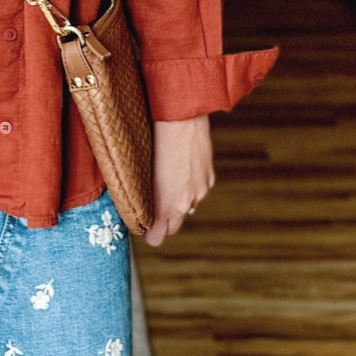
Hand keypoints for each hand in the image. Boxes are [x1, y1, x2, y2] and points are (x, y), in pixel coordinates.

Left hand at [145, 115, 214, 246]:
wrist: (183, 122)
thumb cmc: (157, 145)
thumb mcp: (146, 176)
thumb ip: (148, 201)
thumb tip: (147, 219)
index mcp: (169, 205)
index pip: (160, 233)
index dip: (153, 233)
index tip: (147, 231)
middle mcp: (187, 202)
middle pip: (175, 225)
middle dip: (165, 223)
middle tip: (153, 213)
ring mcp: (201, 190)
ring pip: (187, 207)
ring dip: (178, 202)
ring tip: (167, 183)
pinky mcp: (209, 178)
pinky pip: (198, 191)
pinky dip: (190, 188)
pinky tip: (181, 172)